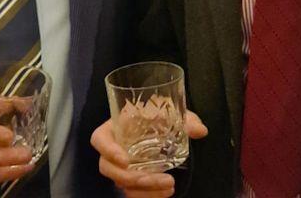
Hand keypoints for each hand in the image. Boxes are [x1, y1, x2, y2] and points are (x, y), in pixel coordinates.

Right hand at [91, 110, 207, 197]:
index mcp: (116, 126)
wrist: (161, 123)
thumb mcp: (172, 111)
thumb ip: (186, 120)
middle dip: (132, 178)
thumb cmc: (159, 112)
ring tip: (169, 187)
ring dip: (143, 190)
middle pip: (107, 169)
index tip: (126, 161)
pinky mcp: (131, 177)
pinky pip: (132, 191)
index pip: (99, 139)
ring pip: (121, 184)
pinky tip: (166, 193)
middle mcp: (113, 148)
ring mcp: (121, 166)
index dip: (108, 151)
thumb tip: (200, 131)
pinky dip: (148, 195)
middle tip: (159, 179)